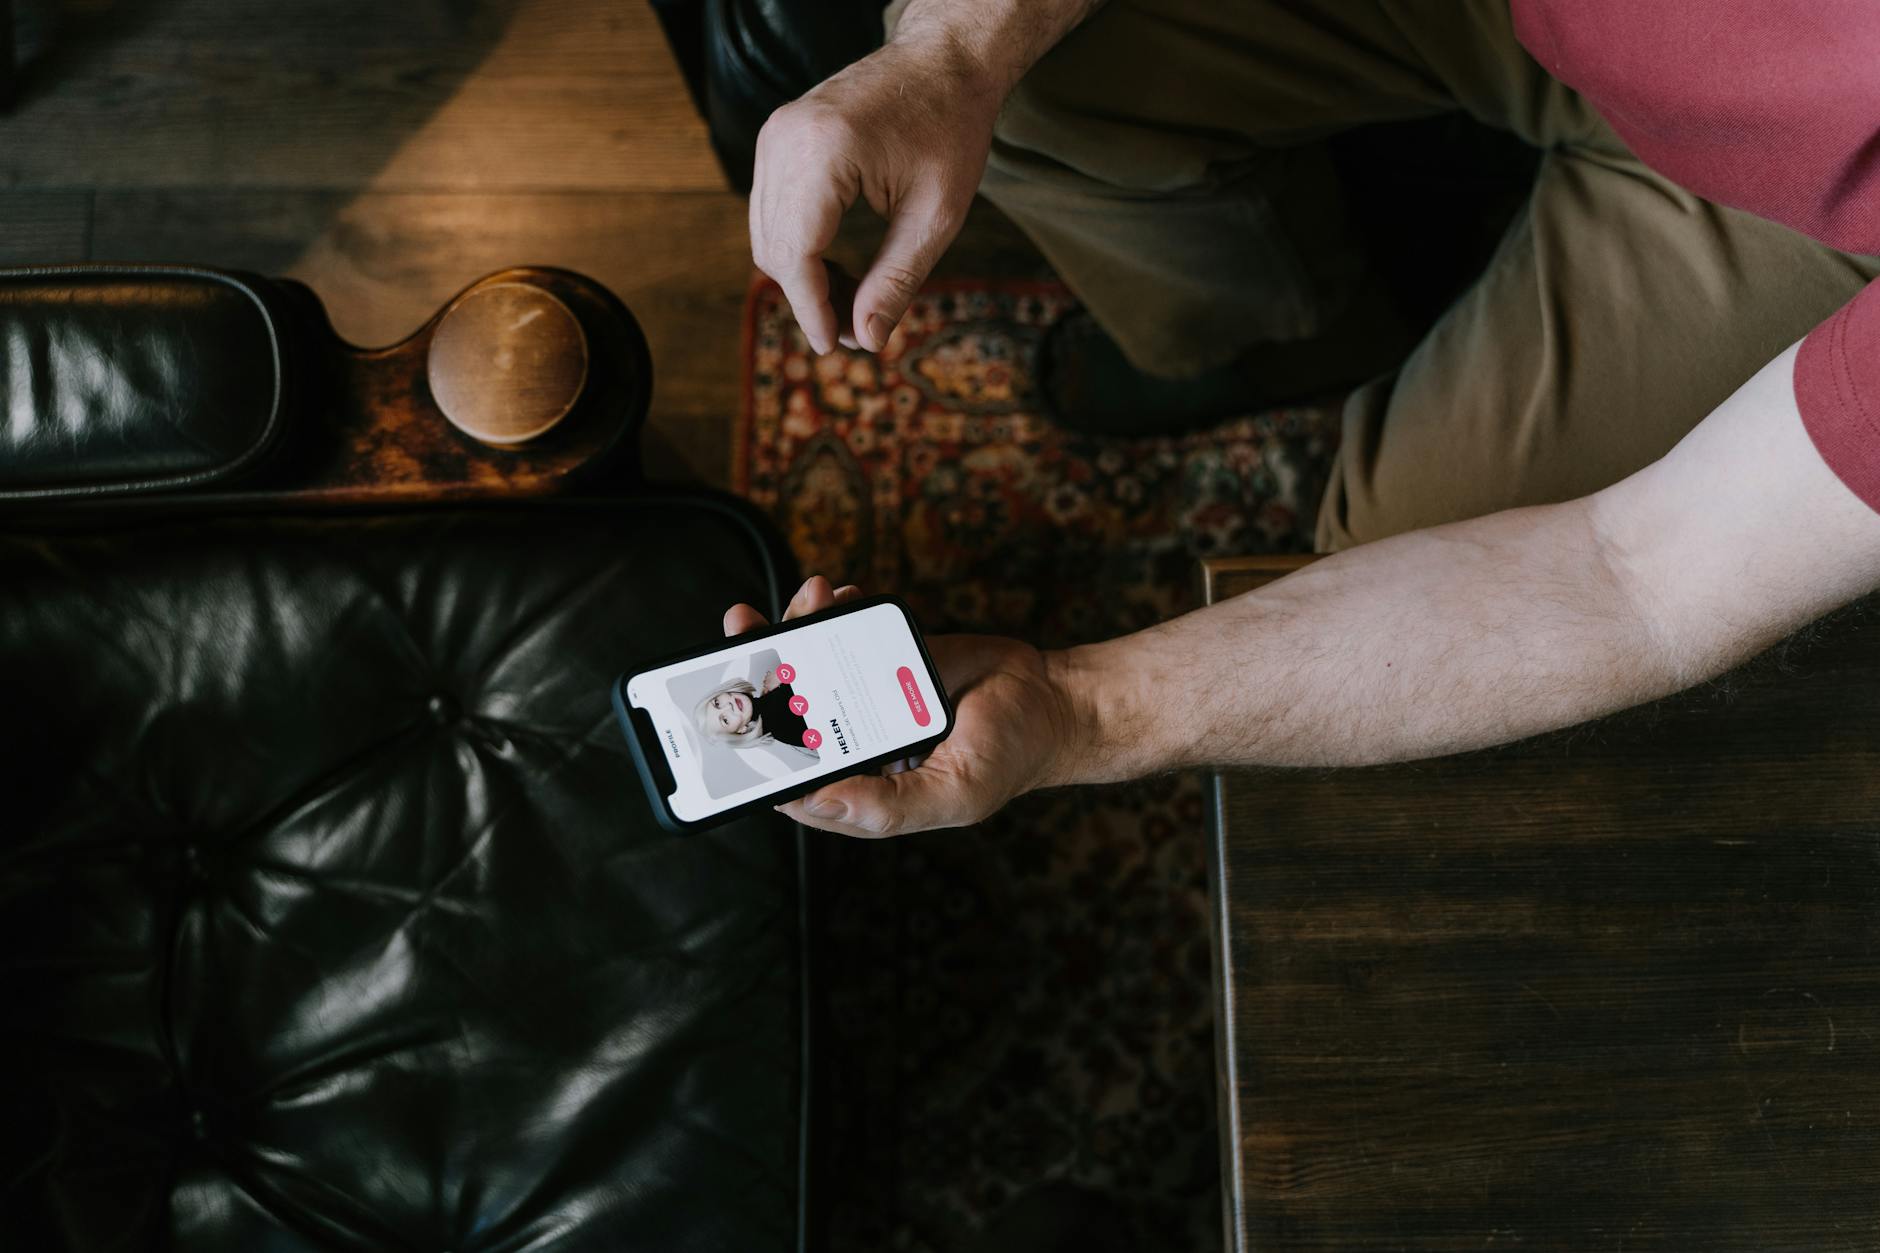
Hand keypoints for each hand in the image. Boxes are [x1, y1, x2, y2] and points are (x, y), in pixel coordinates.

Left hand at [723, 576, 1079, 836]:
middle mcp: (852, 741)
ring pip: (806, 663)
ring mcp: (862, 694)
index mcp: (858, 787)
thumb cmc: (1005, 758)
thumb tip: (817, 799)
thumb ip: (888, 805)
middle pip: (785, 712)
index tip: (733, 711)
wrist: (1051, 697)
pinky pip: (841, 631)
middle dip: (758, 668)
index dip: (752, 748)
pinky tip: (834, 595)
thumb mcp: (954, 796)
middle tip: (746, 631)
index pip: (787, 777)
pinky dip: (830, 609)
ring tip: (806, 598)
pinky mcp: (881, 655)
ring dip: (793, 626)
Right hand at [748, 38, 1002, 354]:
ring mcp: (775, 135)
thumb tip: (866, 342)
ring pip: (767, 234)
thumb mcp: (936, 214)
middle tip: (856, 331)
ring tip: (855, 300)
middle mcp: (786, 139)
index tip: (834, 349)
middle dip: (809, 298)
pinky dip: (800, 248)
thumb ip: (897, 280)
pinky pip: (772, 212)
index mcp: (824, 151)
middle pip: (774, 249)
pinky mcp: (778, 139)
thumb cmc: (951, 127)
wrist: (942, 60)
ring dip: (803, 277)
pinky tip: (840, 266)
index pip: (797, 253)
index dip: (812, 310)